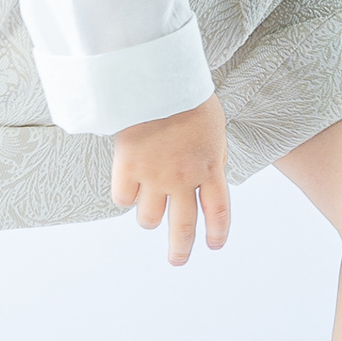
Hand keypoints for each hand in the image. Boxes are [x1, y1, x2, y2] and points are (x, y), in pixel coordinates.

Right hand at [111, 93, 229, 265]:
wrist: (157, 79)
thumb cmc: (187, 97)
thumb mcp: (214, 130)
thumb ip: (210, 158)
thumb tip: (207, 179)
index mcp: (210, 168)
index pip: (218, 212)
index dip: (217, 233)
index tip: (213, 245)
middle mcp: (183, 178)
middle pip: (182, 227)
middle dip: (180, 249)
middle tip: (178, 261)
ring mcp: (154, 175)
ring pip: (148, 218)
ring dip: (148, 218)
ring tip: (148, 212)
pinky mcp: (128, 167)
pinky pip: (123, 198)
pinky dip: (125, 196)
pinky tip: (127, 186)